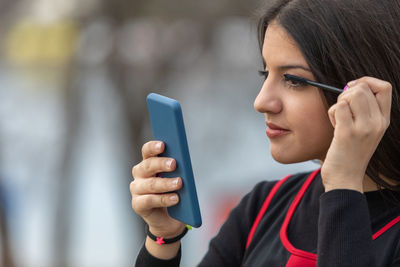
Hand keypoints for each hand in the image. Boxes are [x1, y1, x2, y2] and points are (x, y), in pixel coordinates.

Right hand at [130, 141, 185, 237]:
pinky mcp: (137, 204)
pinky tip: (175, 198)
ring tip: (179, 183)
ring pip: (150, 184)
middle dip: (161, 164)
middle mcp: (139, 174)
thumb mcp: (176, 177)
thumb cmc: (173, 192)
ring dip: (166, 183)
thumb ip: (176, 170)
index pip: (147, 151)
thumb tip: (183, 163)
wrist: (169, 218)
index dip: (153, 147)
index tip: (163, 145)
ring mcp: (136, 189)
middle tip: (174, 164)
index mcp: (148, 163)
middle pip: (147, 166)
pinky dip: (164, 199)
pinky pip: (150, 200)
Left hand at [321, 77, 391, 191]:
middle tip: (342, 109)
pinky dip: (331, 113)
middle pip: (363, 87)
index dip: (367, 81)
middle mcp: (377, 123)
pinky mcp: (347, 133)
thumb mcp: (365, 130)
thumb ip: (364, 110)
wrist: (345, 178)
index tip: (353, 89)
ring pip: (351, 94)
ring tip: (338, 119)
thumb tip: (351, 86)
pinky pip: (338, 107)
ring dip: (339, 103)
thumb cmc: (350, 152)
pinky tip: (334, 126)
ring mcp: (364, 128)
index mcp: (384, 120)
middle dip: (347, 93)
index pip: (385, 87)